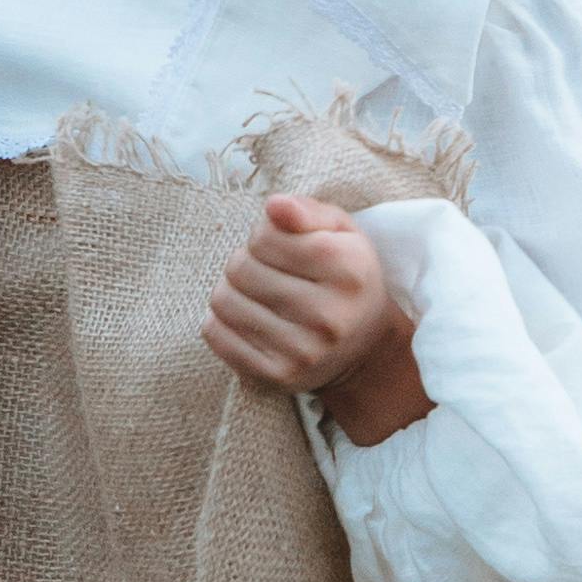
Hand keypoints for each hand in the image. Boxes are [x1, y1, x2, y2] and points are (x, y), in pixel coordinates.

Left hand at [203, 192, 433, 446]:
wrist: (365, 348)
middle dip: (246, 261)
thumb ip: (307, 211)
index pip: (265, 236)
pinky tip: (247, 318)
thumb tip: (273, 206)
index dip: (263, 235)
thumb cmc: (346, 278)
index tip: (278, 246)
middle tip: (265, 271)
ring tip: (255, 293)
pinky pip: (216, 335)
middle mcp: (329, 314)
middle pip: (240, 268)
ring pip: (223, 300)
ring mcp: (303, 351)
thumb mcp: (342, 233)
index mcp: (348, 269)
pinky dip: (221, 321)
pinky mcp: (278, 375)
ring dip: (231, 290)